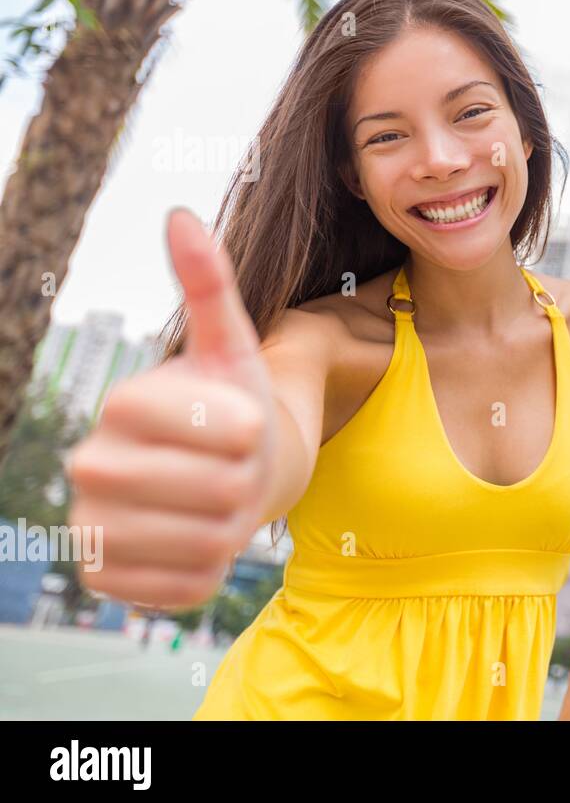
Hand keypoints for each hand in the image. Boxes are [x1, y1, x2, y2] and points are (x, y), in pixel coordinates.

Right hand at [66, 207, 277, 610]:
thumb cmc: (232, 405)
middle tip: (236, 468)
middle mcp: (90, 466)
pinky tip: (202, 541)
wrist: (218, 475)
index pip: (211, 427)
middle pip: (214, 489)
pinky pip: (186, 588)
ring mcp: (92, 528)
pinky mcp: (105, 581)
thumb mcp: (232, 345)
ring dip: (233, 527)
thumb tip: (180, 214)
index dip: (245, 428)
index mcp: (122, 404)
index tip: (244, 422)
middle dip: (244, 480)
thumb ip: (209, 284)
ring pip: (202, 544)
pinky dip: (212, 570)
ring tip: (222, 505)